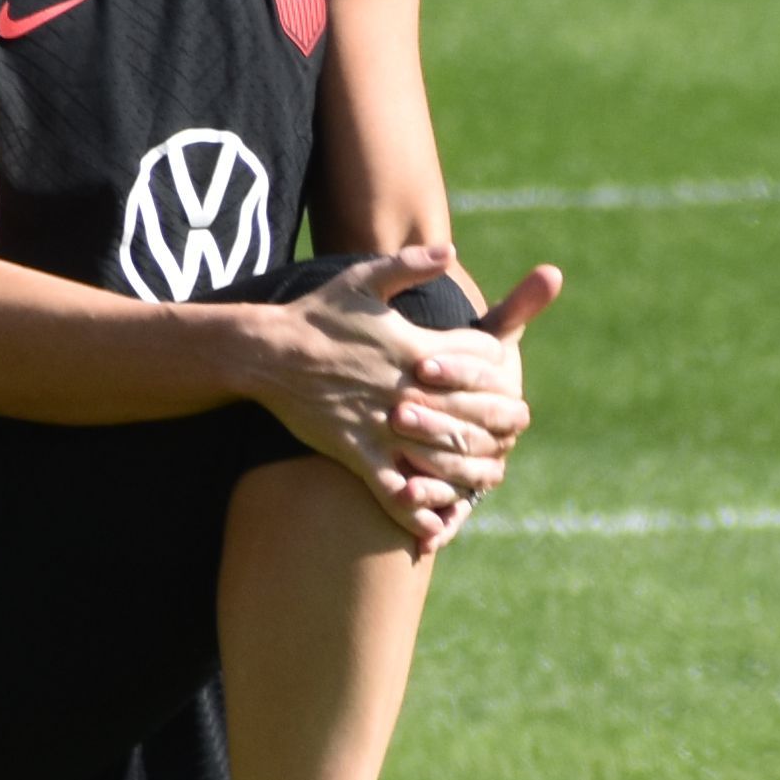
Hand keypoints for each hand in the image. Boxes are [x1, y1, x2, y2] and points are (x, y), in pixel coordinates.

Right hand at [253, 250, 551, 547]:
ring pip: (438, 453)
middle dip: (496, 423)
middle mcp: (403, 387)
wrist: (266, 353)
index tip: (504, 372)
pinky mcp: (354, 451)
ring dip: (466, 469)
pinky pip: (389, 487)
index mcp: (413, 346)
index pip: (478, 358)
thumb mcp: (363, 279)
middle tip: (513, 433)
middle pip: (470, 411)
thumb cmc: (316, 314)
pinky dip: (412, 509)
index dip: (497, 365)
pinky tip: (433, 528)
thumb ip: (409, 263)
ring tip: (487, 480)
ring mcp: (379, 423)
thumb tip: (449, 250)